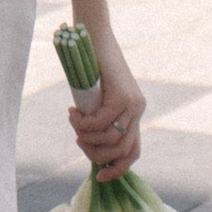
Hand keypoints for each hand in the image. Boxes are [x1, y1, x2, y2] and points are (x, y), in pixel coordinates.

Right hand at [68, 36, 145, 182]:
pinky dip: (84, 124)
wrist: (94, 35)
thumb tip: (89, 144)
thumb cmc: (89, 64)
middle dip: (95, 153)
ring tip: (73, 121)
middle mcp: (138, 109)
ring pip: (111, 139)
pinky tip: (74, 114)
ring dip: (86, 137)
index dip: (117, 169)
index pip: (133, 152)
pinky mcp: (122, 96)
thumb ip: (98, 117)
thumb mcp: (95, 97)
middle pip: (121, 151)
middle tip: (78, 138)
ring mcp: (133, 103)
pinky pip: (102, 123)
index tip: (99, 176)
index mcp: (134, 112)